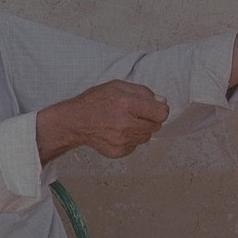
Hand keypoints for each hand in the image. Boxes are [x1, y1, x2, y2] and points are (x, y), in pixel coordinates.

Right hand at [37, 80, 169, 160]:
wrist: (75, 122)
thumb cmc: (95, 101)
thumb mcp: (117, 86)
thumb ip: (142, 92)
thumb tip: (162, 102)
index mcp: (127, 103)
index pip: (161, 113)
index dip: (160, 109)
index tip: (154, 108)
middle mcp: (126, 123)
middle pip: (156, 126)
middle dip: (149, 119)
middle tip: (134, 114)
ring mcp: (122, 140)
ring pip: (146, 136)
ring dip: (140, 129)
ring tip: (123, 122)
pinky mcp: (119, 151)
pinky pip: (135, 145)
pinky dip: (130, 139)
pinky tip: (117, 132)